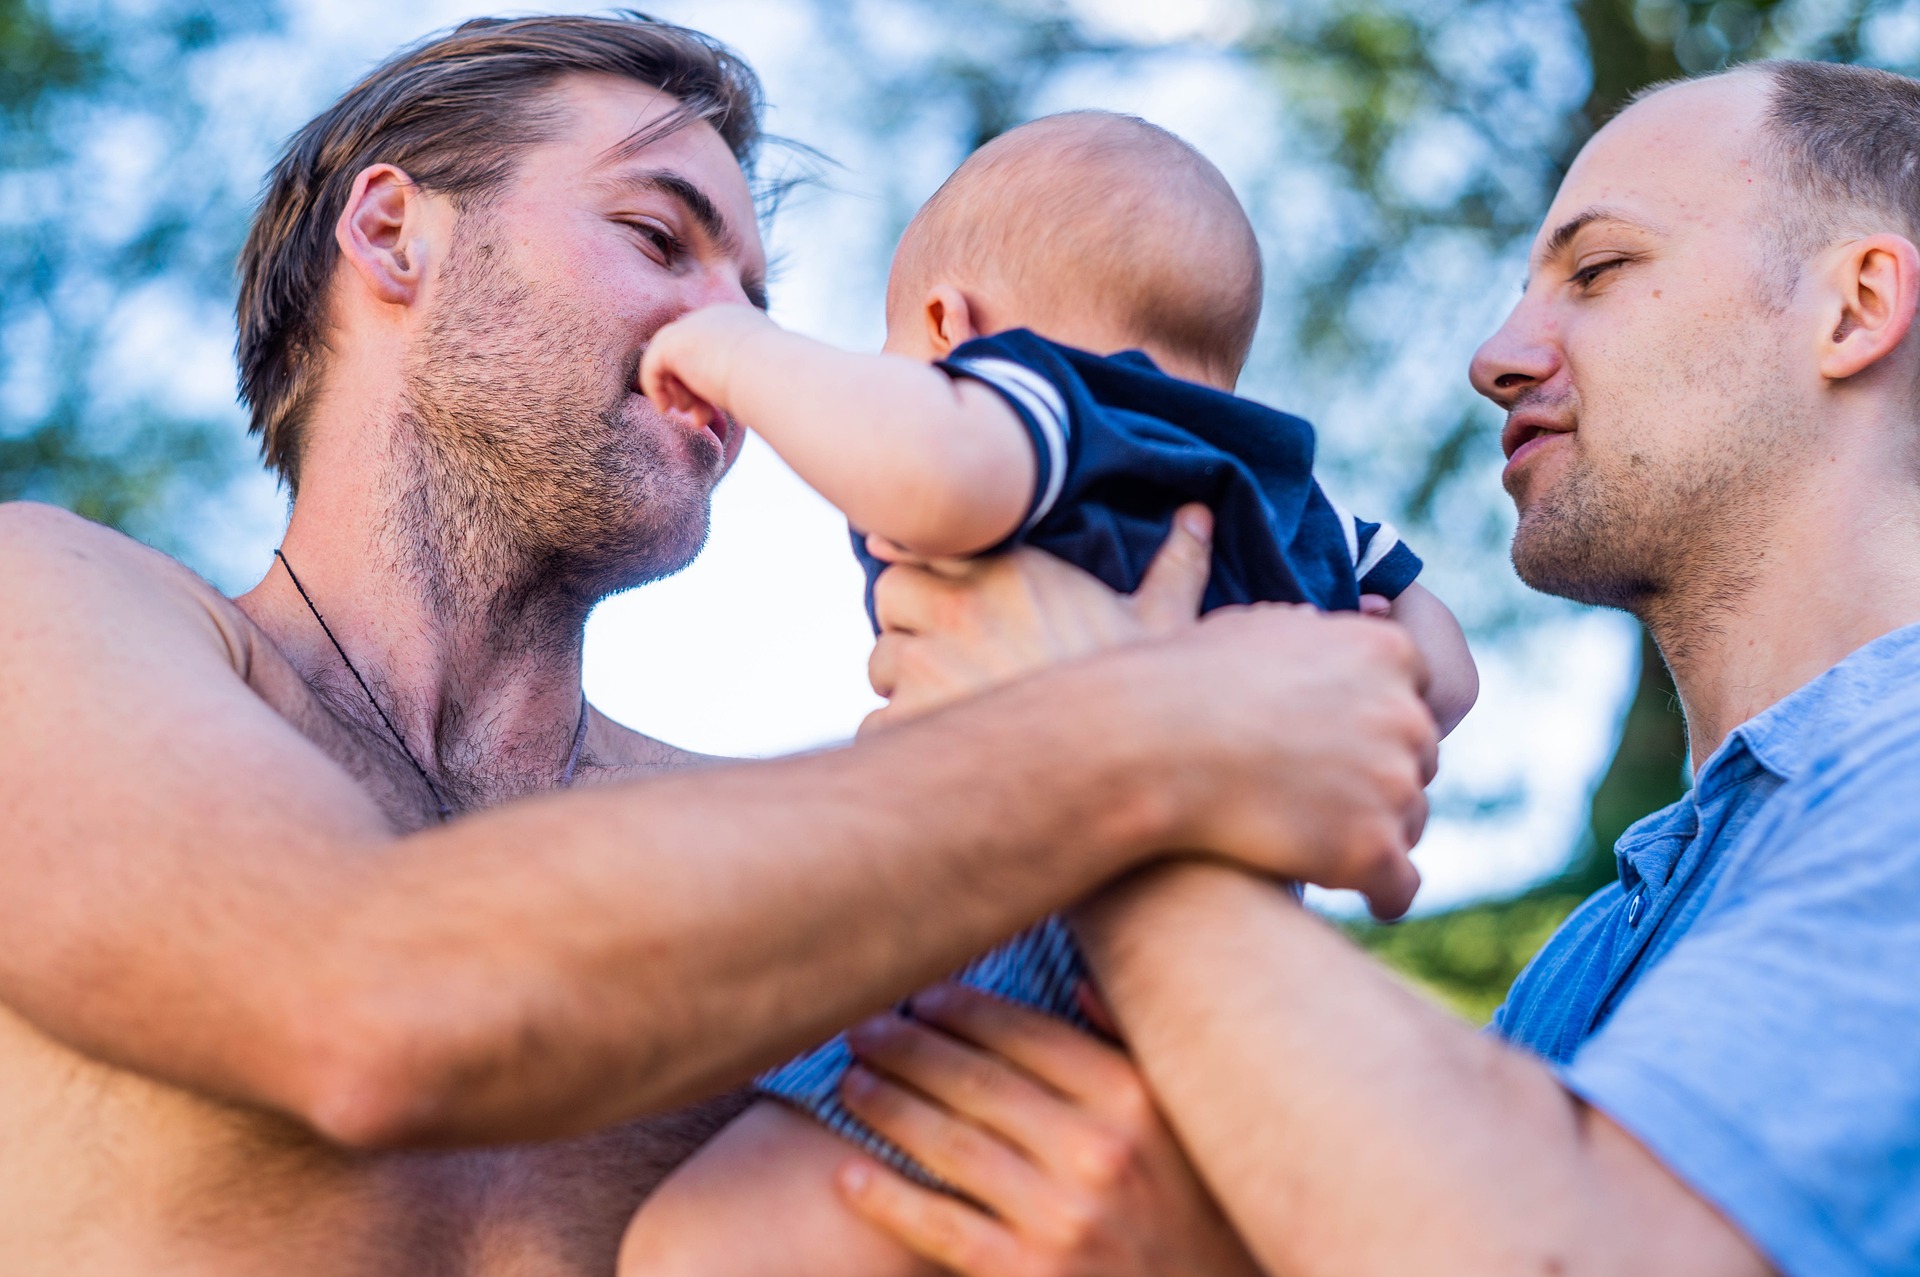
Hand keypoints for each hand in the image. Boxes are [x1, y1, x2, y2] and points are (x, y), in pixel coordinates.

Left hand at [638, 303, 774, 430]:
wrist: (769, 372)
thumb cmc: (777, 383)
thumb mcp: (766, 375)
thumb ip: (750, 377)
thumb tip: (751, 398)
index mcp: (739, 322)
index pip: (711, 350)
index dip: (708, 384)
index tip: (712, 412)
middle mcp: (713, 317)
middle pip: (690, 356)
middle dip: (692, 391)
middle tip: (699, 418)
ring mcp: (691, 326)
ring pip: (671, 362)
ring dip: (679, 393)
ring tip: (693, 416)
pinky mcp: (672, 341)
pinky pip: (652, 366)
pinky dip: (656, 390)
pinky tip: (665, 409)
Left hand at [833, 983, 1263, 1276]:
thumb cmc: (1199, 1209)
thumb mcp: (1194, 1121)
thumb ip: (1134, 1049)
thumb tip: (1078, 980)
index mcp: (1135, 1098)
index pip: (1026, 1033)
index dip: (963, 1009)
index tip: (923, 995)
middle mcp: (1099, 1151)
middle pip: (975, 1081)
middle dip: (907, 1048)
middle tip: (863, 1028)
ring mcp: (1063, 1217)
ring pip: (948, 1145)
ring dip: (887, 1107)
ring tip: (849, 1082)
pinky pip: (942, 1229)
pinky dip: (888, 1197)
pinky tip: (848, 1173)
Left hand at [862, 505, 1213, 733]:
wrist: (1133, 776)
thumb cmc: (1151, 703)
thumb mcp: (1168, 624)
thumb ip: (1174, 564)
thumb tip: (1198, 517)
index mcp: (1010, 570)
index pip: (928, 538)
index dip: (924, 563)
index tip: (925, 580)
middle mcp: (960, 609)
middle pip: (889, 593)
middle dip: (910, 622)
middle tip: (947, 655)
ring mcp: (928, 667)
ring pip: (881, 664)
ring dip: (906, 684)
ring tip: (956, 710)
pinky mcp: (910, 727)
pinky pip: (876, 726)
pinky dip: (901, 741)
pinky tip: (951, 759)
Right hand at [1119, 606, 1434, 916]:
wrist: (1147, 748)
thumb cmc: (1178, 684)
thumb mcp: (1246, 628)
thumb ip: (1298, 629)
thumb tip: (1311, 622)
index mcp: (1384, 650)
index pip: (1417, 691)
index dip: (1376, 721)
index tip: (1343, 743)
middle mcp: (1405, 714)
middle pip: (1419, 759)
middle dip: (1381, 779)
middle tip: (1327, 800)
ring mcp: (1395, 784)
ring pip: (1411, 822)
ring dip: (1375, 834)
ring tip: (1324, 848)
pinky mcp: (1373, 848)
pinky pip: (1400, 885)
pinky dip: (1382, 893)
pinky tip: (1360, 897)